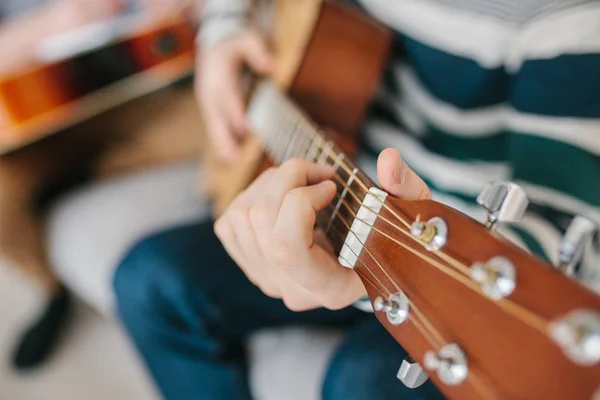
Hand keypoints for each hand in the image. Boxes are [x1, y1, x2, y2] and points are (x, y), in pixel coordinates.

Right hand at [196, 30, 272, 161]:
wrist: (215, 37)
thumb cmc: (235, 39)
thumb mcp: (247, 36)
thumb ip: (257, 50)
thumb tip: (269, 66)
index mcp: (219, 71)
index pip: (227, 93)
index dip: (235, 111)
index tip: (245, 128)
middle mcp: (209, 87)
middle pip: (216, 114)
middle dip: (224, 135)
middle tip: (233, 156)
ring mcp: (207, 97)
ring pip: (213, 123)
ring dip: (220, 142)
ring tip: (230, 160)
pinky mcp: (209, 105)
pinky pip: (214, 124)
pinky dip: (220, 140)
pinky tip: (228, 156)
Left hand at [215, 148, 430, 310]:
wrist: (371, 264)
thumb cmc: (393, 241)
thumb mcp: (411, 216)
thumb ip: (405, 188)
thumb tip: (388, 160)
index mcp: (328, 288)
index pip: (286, 248)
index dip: (301, 202)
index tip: (332, 185)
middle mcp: (290, 289)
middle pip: (260, 221)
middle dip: (288, 177)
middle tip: (319, 170)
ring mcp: (265, 279)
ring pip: (242, 214)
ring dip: (271, 182)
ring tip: (304, 179)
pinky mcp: (248, 264)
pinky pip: (230, 221)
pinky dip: (252, 195)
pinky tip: (282, 195)